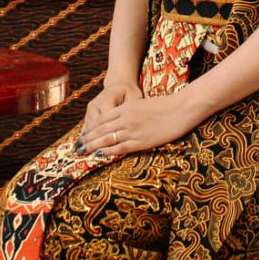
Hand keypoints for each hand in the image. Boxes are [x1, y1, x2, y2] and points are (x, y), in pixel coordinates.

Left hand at [79, 87, 195, 157]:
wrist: (181, 107)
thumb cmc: (166, 105)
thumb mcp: (144, 104)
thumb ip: (131, 110)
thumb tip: (122, 118)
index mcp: (127, 108)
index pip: (102, 119)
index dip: (91, 128)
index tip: (83, 134)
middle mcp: (126, 118)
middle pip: (101, 129)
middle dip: (88, 138)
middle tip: (77, 146)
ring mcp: (133, 130)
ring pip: (107, 138)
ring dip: (93, 146)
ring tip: (83, 152)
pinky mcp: (142, 140)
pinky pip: (121, 147)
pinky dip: (108, 151)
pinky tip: (100, 155)